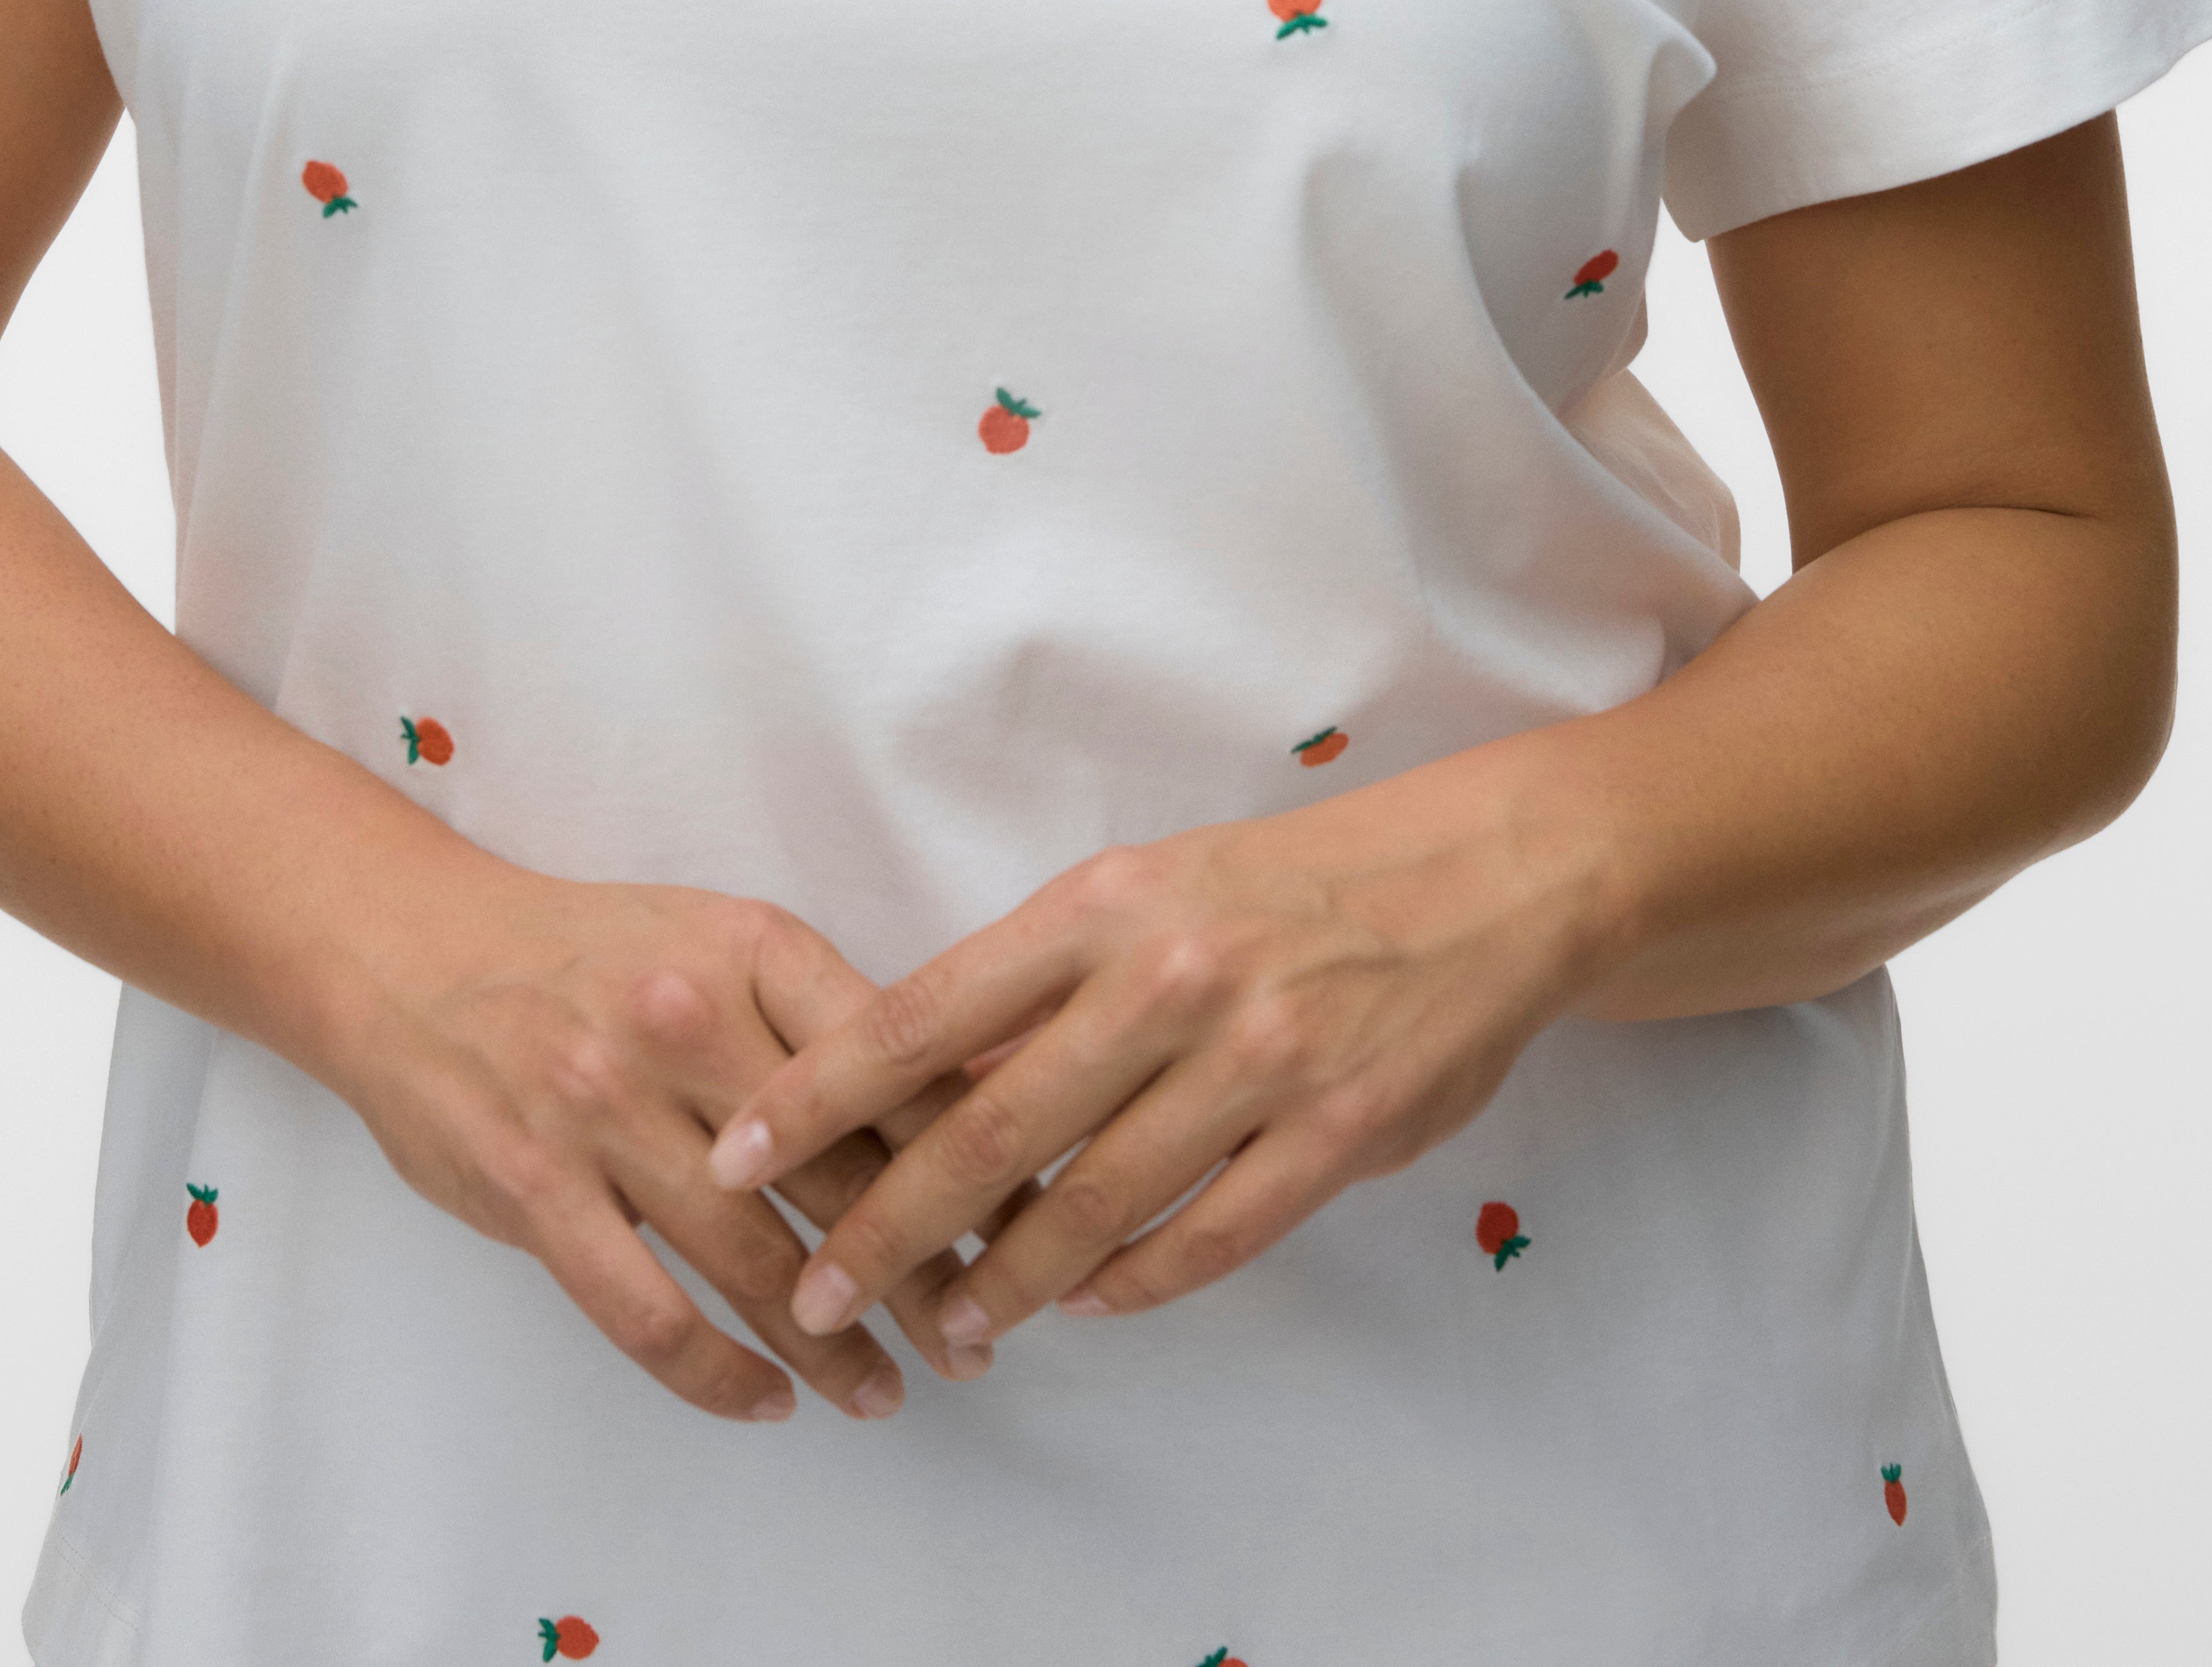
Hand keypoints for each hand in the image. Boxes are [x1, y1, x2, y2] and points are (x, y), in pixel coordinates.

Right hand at [324, 844, 982, 1424]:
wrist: (414, 950)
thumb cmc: (588, 952)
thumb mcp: (715, 941)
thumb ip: (816, 1017)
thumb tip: (955, 1097)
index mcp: (749, 950)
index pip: (892, 1068)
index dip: (969, 1158)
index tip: (1024, 1227)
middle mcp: (684, 1022)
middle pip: (836, 1173)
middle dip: (922, 1272)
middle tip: (976, 1337)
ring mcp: (603, 1108)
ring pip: (752, 1260)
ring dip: (833, 1347)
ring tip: (887, 1393)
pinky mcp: (535, 1187)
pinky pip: (646, 1312)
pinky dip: (717, 1373)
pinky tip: (766, 1403)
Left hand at [701, 757, 1621, 1362]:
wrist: (1474, 883)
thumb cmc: (1285, 888)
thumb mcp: (1149, 893)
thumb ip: (1047, 988)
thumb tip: (926, 1080)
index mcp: (1103, 906)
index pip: (924, 1010)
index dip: (820, 1091)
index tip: (737, 1149)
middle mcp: (1167, 978)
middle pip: (988, 1127)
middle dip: (886, 1221)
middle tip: (818, 1285)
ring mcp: (1256, 1062)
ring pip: (1093, 1204)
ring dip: (1007, 1282)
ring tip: (952, 1328)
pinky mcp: (1335, 1135)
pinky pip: (1207, 1239)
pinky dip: (1135, 1287)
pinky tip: (1089, 1305)